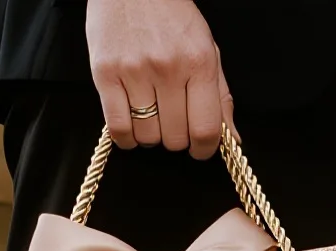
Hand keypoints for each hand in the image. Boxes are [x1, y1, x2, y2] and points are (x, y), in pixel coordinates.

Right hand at [87, 0, 234, 158]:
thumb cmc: (172, 17)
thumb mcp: (207, 49)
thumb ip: (220, 96)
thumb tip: (231, 138)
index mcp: (199, 63)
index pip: (206, 129)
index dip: (204, 149)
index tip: (199, 148)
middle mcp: (168, 68)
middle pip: (175, 138)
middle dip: (176, 138)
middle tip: (173, 122)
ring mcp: (134, 71)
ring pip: (147, 136)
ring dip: (151, 136)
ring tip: (151, 115)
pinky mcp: (105, 73)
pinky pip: (117, 127)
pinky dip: (126, 138)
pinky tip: (131, 127)